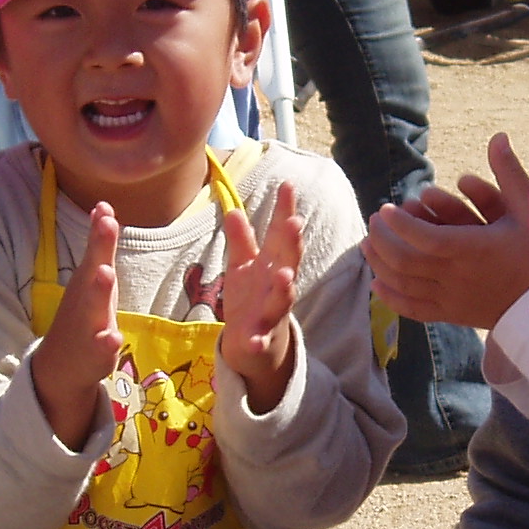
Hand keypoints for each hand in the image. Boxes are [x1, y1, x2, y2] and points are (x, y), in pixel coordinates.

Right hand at [29, 200, 123, 449]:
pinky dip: (106, 342)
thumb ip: (100, 246)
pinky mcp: (93, 354)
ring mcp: (87, 326)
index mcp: (87, 281)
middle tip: (106, 225)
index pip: (95, 251)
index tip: (104, 207)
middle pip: (92, 271)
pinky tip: (113, 337)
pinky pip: (99, 348)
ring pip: (94, 308)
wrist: (61, 365)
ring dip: (99, 291)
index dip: (100, 230)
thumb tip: (104, 208)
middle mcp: (85, 299)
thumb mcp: (92, 278)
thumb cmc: (84, 314)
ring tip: (106, 273)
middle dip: (99, 249)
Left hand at [218, 183, 302, 412]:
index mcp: (273, 264)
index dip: (284, 211)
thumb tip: (234, 209)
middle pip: (288, 261)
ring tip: (285, 277)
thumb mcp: (244, 266)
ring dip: (284, 288)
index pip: (280, 234)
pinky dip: (258, 340)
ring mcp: (272, 311)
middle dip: (292, 244)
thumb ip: (241, 241)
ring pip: (282, 299)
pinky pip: (261, 339)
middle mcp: (278, 285)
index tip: (287, 185)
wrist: (254, 343)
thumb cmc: (252, 297)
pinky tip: (253, 341)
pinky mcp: (261, 337)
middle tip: (294, 223)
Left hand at [364, 135, 528, 329]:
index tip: (386, 209)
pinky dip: (391, 297)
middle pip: (405, 261)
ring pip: (404, 284)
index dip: (400, 225)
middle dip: (383, 239)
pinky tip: (377, 283)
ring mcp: (452, 299)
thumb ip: (509, 173)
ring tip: (367, 244)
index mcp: (474, 250)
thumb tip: (497, 136)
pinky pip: (413, 309)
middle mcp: (459, 277)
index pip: (427, 239)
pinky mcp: (451, 315)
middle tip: (374, 220)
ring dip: (379, 263)